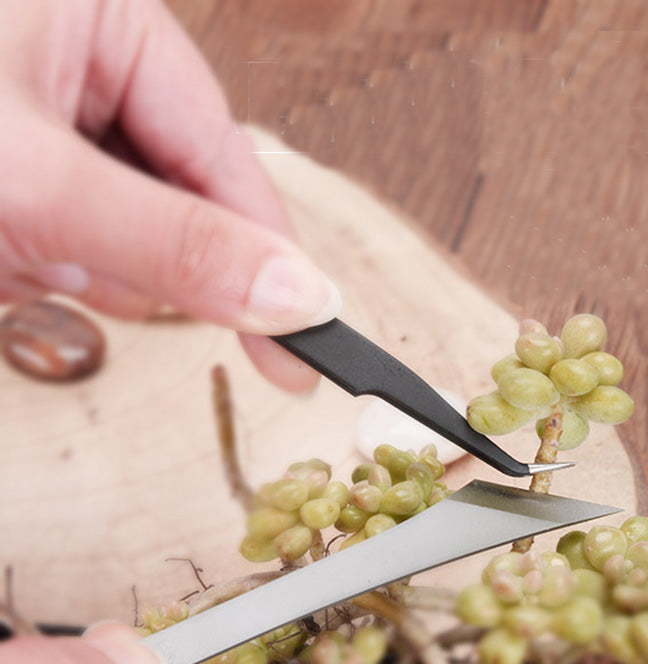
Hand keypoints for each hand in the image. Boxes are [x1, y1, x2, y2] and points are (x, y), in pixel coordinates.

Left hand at [0, 0, 339, 390]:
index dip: (268, 251)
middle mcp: (79, 61)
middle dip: (129, 252)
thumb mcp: (35, 184)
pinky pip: (67, 241)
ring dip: (68, 261)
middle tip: (66, 267)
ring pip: (118, 229)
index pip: (224, 154)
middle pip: (173, 196)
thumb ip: (176, 242)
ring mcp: (43, 120)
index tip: (309, 339)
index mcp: (104, 19)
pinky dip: (36, 264)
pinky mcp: (16, 177)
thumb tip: (298, 293)